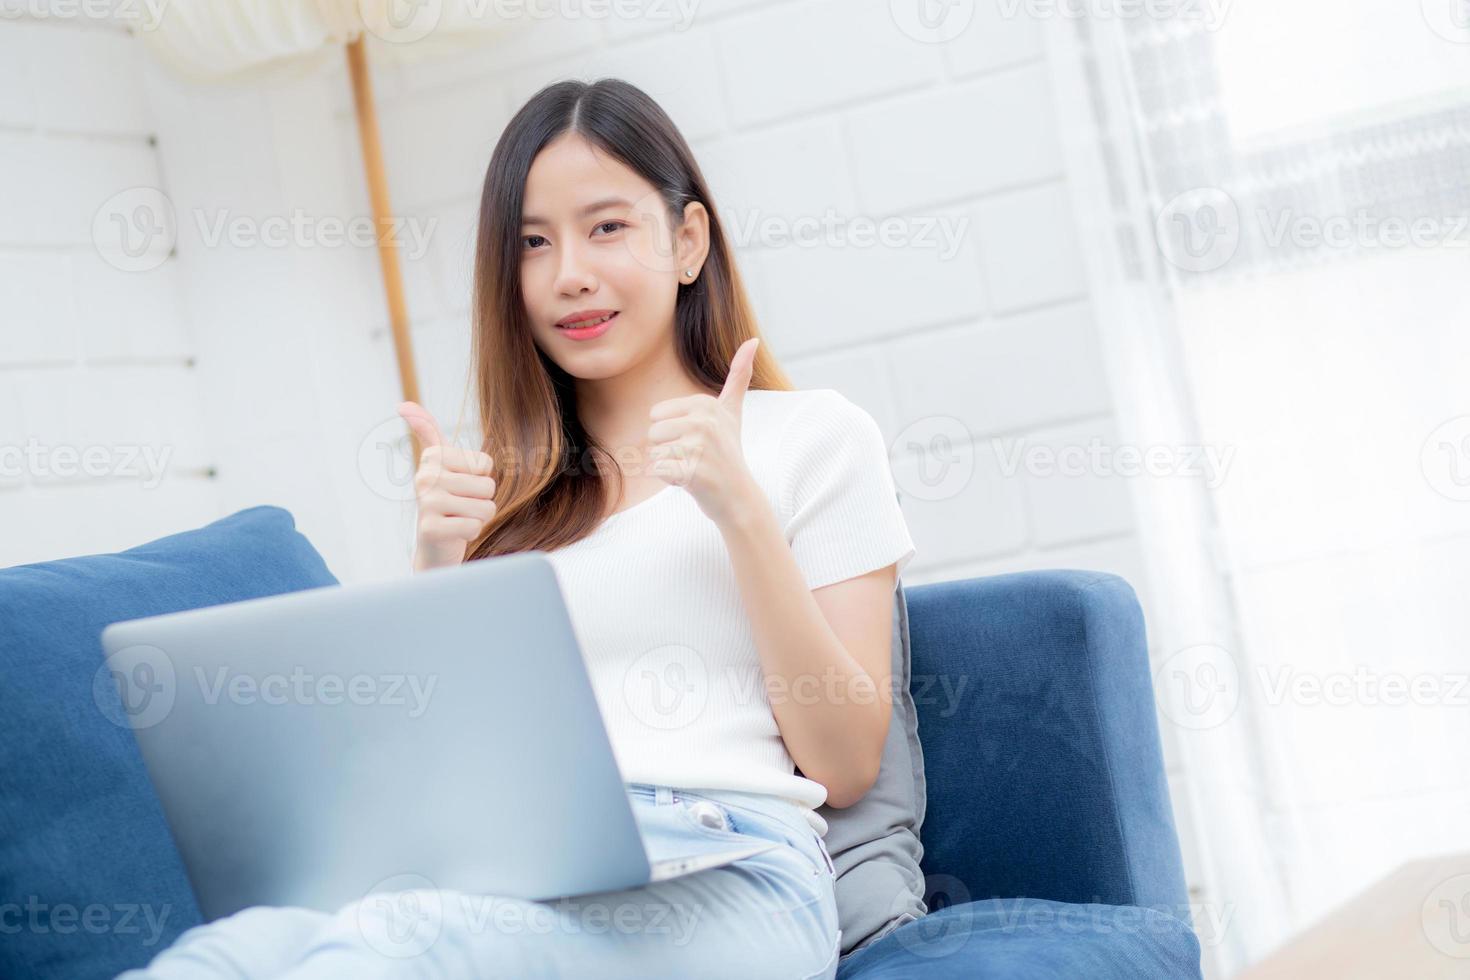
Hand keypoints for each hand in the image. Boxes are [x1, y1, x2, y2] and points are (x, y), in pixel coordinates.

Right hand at [397, 401, 496, 571]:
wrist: (434, 544)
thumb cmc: (445, 500)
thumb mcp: (440, 463)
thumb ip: (428, 432)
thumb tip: (403, 405)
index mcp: (433, 457)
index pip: (485, 464)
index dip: (481, 479)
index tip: (460, 486)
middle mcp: (425, 477)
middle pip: (487, 486)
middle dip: (482, 501)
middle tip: (461, 506)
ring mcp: (426, 503)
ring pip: (485, 507)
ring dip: (478, 518)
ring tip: (459, 518)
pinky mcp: (430, 529)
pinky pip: (473, 527)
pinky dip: (471, 533)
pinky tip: (455, 532)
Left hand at [645, 337, 763, 526]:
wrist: (739, 496)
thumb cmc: (729, 452)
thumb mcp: (732, 411)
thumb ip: (739, 375)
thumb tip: (753, 340)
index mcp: (705, 404)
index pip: (656, 415)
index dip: (671, 433)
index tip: (697, 440)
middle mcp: (703, 422)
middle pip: (652, 433)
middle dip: (668, 450)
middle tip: (695, 457)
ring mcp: (699, 448)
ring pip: (654, 453)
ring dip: (669, 465)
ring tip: (694, 468)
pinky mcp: (693, 473)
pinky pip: (659, 472)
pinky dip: (671, 480)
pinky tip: (692, 481)